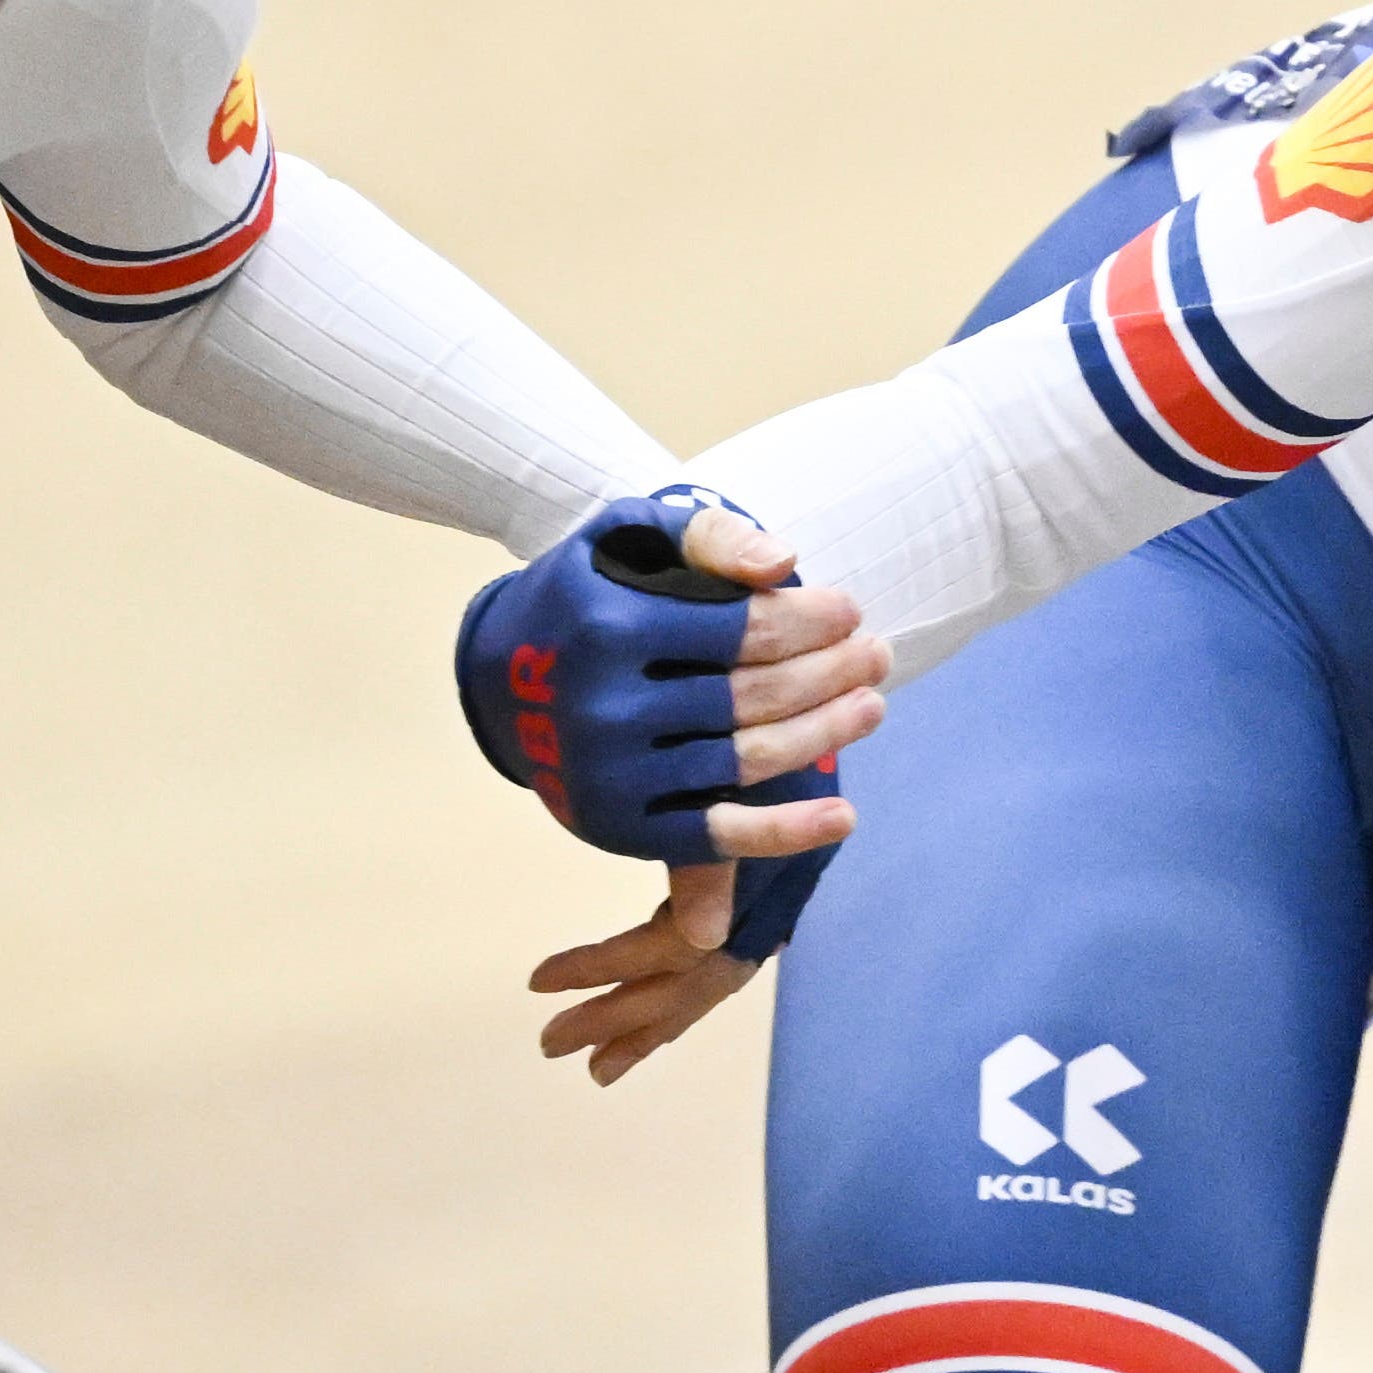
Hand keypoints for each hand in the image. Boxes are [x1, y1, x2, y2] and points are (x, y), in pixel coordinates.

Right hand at [452, 494, 884, 861]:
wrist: (494, 677)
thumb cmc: (585, 595)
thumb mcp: (628, 537)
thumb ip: (709, 536)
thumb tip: (785, 564)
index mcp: (607, 629)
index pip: (741, 631)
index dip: (811, 620)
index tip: (851, 609)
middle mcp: (605, 710)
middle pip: (753, 697)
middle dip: (832, 673)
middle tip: (878, 655)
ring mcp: (611, 777)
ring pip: (748, 760)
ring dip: (827, 734)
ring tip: (871, 705)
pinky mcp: (620, 829)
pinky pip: (715, 837)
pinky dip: (784, 833)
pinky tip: (844, 816)